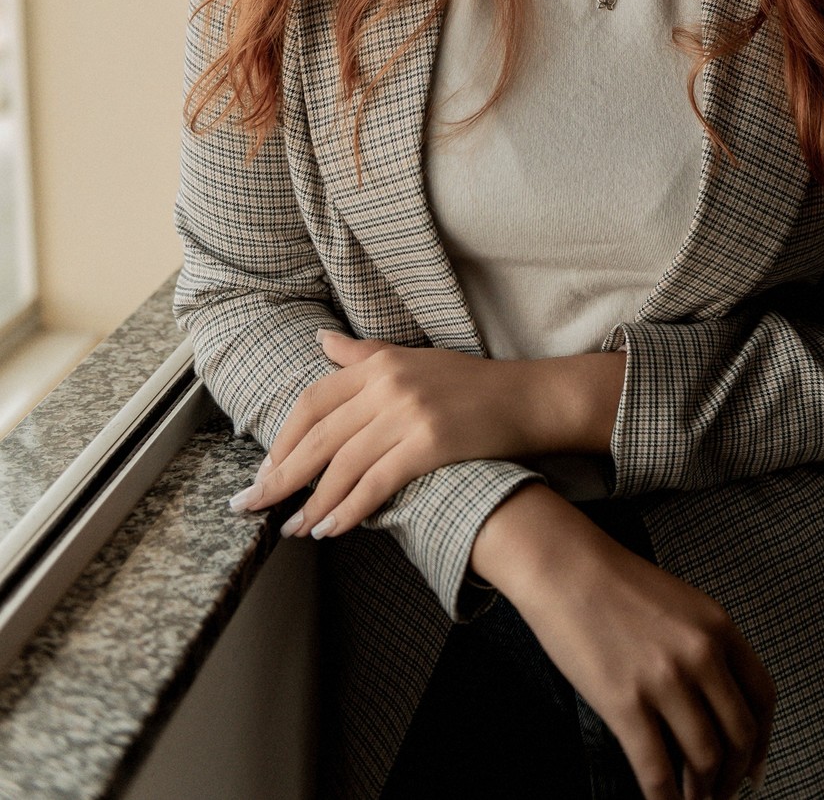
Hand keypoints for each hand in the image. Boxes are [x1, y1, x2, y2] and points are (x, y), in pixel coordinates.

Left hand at [226, 331, 625, 540]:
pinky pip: (376, 484)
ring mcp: (408, 414)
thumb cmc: (470, 383)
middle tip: (250, 506)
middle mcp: (388, 385)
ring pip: (342, 465)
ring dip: (311, 502)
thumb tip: (319, 341)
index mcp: (379, 363)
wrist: (526, 399)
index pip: (313, 401)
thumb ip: (363, 354)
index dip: (284, 439)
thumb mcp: (413, 358)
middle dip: (279, 475)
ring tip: (291, 528)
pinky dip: (348, 510)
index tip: (265, 468)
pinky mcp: (429, 444)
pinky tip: (330, 529)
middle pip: (318, 436)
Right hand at [472, 486, 774, 799]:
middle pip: (739, 735)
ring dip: (702, 792)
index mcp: (719, 627)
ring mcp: (665, 681)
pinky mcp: (626, 704)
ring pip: (705, 759)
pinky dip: (664, 798)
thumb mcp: (681, 603)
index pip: (763, 697)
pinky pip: (656, 770)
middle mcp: (702, 655)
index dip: (763, 742)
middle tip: (722, 793)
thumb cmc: (616, 582)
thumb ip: (706, 646)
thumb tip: (715, 705)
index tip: (754, 769)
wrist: (564, 566)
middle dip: (734, 776)